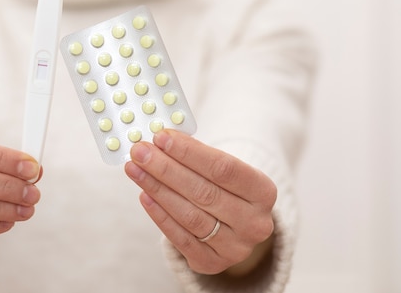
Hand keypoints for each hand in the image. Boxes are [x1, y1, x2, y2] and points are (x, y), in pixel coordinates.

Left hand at [124, 130, 276, 274]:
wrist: (236, 227)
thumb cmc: (224, 188)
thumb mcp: (223, 168)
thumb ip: (196, 155)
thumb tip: (160, 140)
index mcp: (264, 192)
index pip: (224, 168)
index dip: (190, 152)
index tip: (161, 137)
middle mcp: (255, 223)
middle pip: (204, 192)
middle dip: (166, 169)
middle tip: (140, 152)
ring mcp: (235, 248)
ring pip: (190, 215)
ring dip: (157, 189)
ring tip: (135, 169)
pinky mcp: (212, 263)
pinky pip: (180, 238)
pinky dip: (159, 214)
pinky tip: (144, 194)